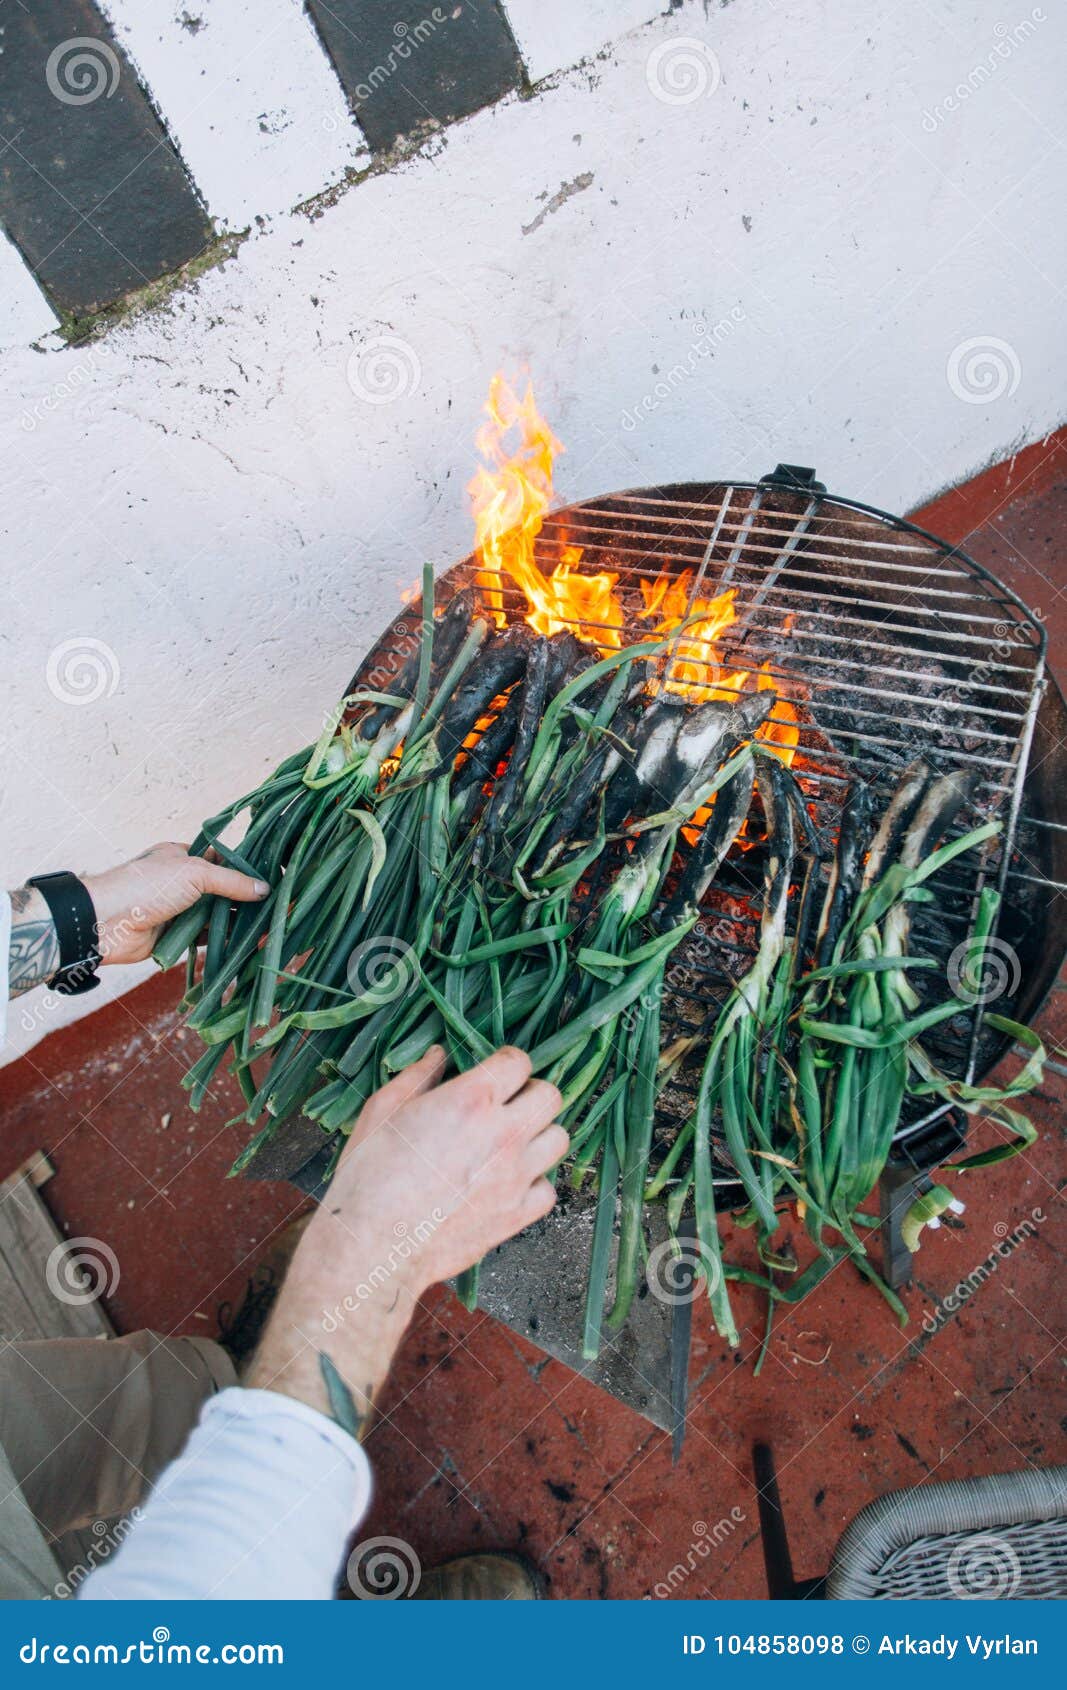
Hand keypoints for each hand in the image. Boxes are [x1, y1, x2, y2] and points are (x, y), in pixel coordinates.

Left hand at [85, 843, 268, 964]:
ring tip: (270, 925)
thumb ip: (231, 881)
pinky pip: (206, 936)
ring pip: (216, 914)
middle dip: (247, 898)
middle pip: (222, 889)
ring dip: (239, 920)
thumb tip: (264, 888)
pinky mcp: (176, 934)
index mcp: (182, 856)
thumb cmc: (147, 886)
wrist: (107, 922)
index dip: (246, 868)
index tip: (273, 878)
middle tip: (278, 905)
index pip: (221, 859)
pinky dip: (225, 938)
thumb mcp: (194, 873)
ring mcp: (179, 908)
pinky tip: (248, 941)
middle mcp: (181, 881)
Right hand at [246, 1045, 566, 1424]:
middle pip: (550, 1097)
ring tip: (511, 1144)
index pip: (519, 1062)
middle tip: (508, 1105)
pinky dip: (534, 1184)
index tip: (497, 1072)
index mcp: (471, 1100)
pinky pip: (548, 1190)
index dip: (508, 1063)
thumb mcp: (383, 1111)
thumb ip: (417, 1077)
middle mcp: (503, 1134)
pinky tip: (508, 1184)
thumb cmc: (368, 1177)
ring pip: (559, 1140)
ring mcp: (515, 1176)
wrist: (374, 1247)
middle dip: (531, 1094)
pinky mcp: (516, 1215)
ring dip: (538, 1136)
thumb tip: (439, 1055)